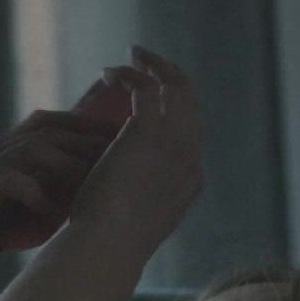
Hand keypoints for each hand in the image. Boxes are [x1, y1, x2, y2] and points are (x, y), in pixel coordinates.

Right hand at [0, 109, 118, 288]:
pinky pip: (5, 181)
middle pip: (45, 128)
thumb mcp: (4, 210)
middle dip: (87, 138)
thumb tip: (79, 196)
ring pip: (30, 148)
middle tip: (122, 153)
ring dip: (67, 162)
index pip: (47, 123)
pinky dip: (31, 190)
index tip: (120, 140)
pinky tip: (48, 207)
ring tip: (94, 181)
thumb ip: (34, 196)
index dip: (84, 126)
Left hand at [67, 46, 204, 246]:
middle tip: (148, 61)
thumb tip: (121, 192)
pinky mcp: (146, 133)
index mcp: (190, 179)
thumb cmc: (108, 241)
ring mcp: (173, 143)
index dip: (176, 106)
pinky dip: (130, 74)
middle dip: (173, 76)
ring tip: (133, 55)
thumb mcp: (135, 220)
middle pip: (192, 102)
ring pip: (175, 87)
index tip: (153, 95)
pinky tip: (109, 73)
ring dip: (154, 66)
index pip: (192, 131)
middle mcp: (190, 157)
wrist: (107, 245)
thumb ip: (138, 200)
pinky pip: (146, 88)